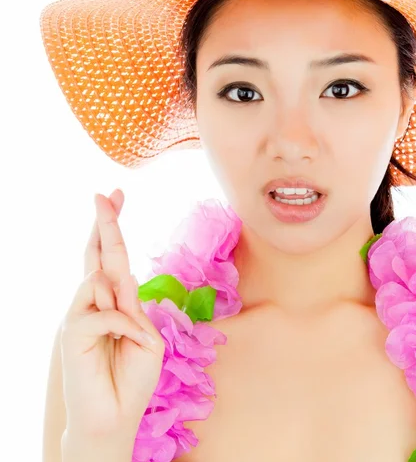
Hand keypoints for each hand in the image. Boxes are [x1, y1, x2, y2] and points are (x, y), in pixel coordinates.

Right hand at [60, 189, 163, 439]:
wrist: (114, 419)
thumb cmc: (132, 379)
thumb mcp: (146, 337)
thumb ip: (132, 307)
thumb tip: (115, 282)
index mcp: (114, 302)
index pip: (112, 258)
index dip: (113, 227)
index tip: (115, 197)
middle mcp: (94, 304)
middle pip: (96, 254)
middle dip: (104, 222)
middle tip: (105, 193)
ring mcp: (79, 316)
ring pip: (99, 279)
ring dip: (121, 302)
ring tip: (127, 337)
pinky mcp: (70, 332)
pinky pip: (104, 313)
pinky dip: (123, 327)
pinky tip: (127, 343)